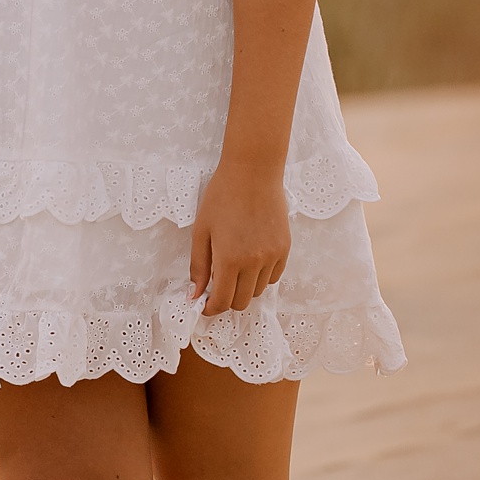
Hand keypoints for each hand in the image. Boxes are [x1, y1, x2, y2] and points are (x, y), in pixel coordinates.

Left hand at [189, 161, 290, 315]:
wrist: (253, 171)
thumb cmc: (222, 196)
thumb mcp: (201, 231)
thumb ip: (198, 266)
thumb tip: (195, 295)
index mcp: (230, 260)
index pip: (222, 302)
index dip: (211, 308)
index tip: (204, 303)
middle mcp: (254, 262)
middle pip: (242, 302)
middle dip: (227, 299)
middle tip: (218, 284)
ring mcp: (272, 256)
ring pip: (258, 291)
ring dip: (244, 287)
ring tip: (235, 267)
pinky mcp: (285, 248)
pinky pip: (274, 276)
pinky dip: (261, 276)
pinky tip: (251, 260)